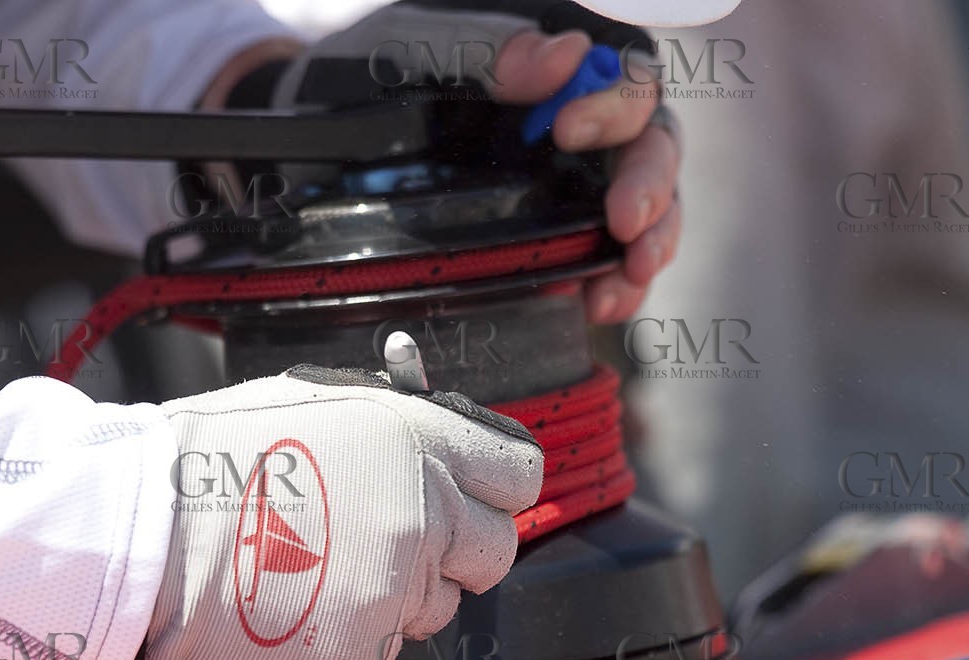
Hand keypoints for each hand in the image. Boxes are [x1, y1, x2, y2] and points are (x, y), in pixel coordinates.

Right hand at [144, 367, 541, 659]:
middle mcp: (424, 515)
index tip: (470, 498)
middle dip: (454, 550)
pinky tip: (298, 609)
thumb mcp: (322, 405)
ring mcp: (397, 591)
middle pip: (495, 551)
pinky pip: (384, 655)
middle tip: (386, 542)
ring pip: (435, 608)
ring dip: (397, 596)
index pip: (518, 473)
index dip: (492, 487)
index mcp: (419, 443)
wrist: (148, 532)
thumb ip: (401, 429)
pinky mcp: (364, 655)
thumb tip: (443, 449)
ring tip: (320, 570)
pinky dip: (349, 642)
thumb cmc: (217, 460)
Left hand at [268, 5, 680, 325]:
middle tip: (625, 220)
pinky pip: (607, 254)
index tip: (568, 131)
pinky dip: (615, 281)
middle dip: (649, 182)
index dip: (616, 100)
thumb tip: (561, 56)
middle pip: (651, 140)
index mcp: (557, 57)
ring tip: (629, 276)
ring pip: (646, 201)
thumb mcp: (410, 46)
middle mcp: (581, 112)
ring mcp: (573, 176)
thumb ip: (482, 48)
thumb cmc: (370, 72)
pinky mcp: (554, 231)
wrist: (316, 135)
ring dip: (651, 240)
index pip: (623, 70)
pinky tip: (601, 303)